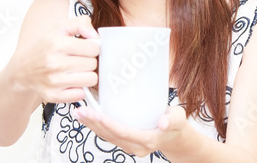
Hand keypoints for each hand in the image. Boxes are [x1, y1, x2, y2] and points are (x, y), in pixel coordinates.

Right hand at [7, 15, 99, 102]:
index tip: (84, 48)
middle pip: (93, 64)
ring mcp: (54, 82)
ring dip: (86, 75)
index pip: (94, 48)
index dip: (92, 47)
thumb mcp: (60, 27)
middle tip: (78, 59)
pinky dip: (78, 89)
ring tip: (76, 70)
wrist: (22, 69)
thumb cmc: (44, 47)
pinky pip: (81, 94)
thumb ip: (81, 23)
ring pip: (91, 80)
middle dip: (88, 60)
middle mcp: (55, 63)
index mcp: (58, 44)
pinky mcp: (53, 96)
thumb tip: (95, 36)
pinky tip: (70, 81)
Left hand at [72, 104, 188, 157]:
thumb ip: (171, 120)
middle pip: (110, 135)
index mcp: (147, 140)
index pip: (123, 132)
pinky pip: (108, 135)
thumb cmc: (176, 125)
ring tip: (78, 112)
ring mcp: (129, 145)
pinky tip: (88, 117)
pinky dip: (97, 126)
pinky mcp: (125, 141)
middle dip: (93, 123)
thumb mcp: (178, 119)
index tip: (95, 114)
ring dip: (91, 125)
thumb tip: (162, 122)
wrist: (176, 137)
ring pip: (106, 136)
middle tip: (79, 110)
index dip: (108, 123)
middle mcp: (135, 146)